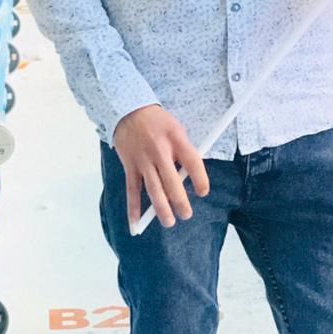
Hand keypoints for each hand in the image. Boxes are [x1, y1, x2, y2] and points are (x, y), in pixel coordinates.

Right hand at [113, 104, 209, 230]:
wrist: (129, 111)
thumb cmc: (158, 122)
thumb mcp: (177, 129)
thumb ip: (184, 151)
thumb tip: (190, 177)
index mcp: (176, 139)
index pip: (192, 161)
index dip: (200, 178)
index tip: (203, 192)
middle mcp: (159, 151)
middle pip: (171, 181)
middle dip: (180, 201)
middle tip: (187, 214)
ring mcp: (143, 160)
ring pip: (153, 189)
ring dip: (161, 208)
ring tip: (169, 221)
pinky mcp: (129, 166)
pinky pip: (132, 190)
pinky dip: (133, 208)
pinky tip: (136, 223)